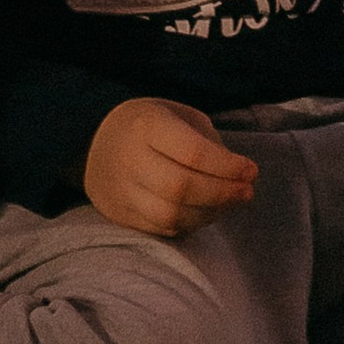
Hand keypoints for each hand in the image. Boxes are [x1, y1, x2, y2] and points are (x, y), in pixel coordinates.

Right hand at [85, 95, 258, 238]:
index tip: (252, 170)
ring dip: (209, 214)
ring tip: (230, 203)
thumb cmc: (148, 124)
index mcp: (147, 126)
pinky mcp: (119, 215)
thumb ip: (206, 140)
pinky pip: (160, 228)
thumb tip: (237, 173)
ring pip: (170, 214)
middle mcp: (130, 160)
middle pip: (181, 188)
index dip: (227, 166)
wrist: (92, 142)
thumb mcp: (177, 115)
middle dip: (222, 193)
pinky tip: (206, 213)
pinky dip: (189, 224)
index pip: (192, 153)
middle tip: (247, 192)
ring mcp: (121, 191)